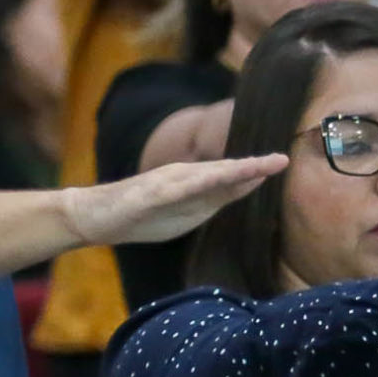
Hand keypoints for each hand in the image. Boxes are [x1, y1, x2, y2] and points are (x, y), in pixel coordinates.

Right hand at [63, 152, 285, 247]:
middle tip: (282, 160)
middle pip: (223, 174)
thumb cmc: (138, 217)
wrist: (94, 216)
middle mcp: (182, 178)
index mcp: (193, 186)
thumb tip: (238, 193)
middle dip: (253, 168)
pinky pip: (177, 190)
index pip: (231, 180)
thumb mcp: (182, 213)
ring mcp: (165, 185)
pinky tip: (212, 181)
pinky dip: (197, 184)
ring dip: (231, 171)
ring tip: (256, 167)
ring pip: (205, 177)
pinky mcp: (148, 195)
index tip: (283, 163)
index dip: (256, 173)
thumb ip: (208, 201)